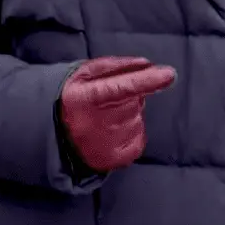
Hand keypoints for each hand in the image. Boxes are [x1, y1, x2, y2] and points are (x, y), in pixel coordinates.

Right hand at [57, 57, 176, 173]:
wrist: (55, 133)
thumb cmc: (74, 97)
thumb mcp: (85, 73)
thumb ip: (115, 66)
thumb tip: (146, 64)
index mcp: (87, 97)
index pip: (122, 87)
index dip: (147, 81)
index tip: (169, 74)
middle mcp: (96, 122)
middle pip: (134, 102)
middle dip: (130, 96)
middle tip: (111, 100)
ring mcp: (106, 143)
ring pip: (138, 119)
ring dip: (130, 114)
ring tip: (108, 116)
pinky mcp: (113, 159)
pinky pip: (139, 140)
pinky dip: (133, 132)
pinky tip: (116, 130)